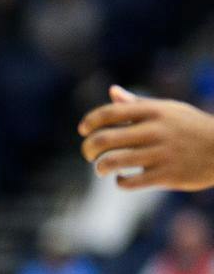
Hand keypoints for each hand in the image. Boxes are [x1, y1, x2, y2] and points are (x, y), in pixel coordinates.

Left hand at [78, 86, 213, 189]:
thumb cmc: (191, 128)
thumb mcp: (169, 110)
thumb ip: (137, 104)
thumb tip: (112, 91)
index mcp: (154, 111)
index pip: (110, 112)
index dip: (89, 122)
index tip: (83, 131)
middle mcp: (155, 130)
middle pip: (104, 139)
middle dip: (88, 149)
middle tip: (89, 155)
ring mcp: (160, 153)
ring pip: (112, 162)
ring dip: (100, 167)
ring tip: (102, 168)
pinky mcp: (166, 175)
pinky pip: (129, 182)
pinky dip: (120, 182)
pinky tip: (122, 178)